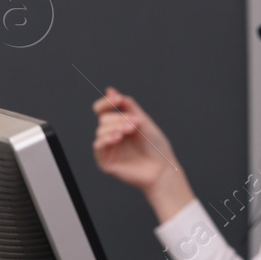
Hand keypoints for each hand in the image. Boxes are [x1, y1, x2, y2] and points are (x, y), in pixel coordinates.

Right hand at [92, 87, 194, 220]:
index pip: (103, 110)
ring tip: (130, 131)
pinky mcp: (106, 161)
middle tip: (135, 124)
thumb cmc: (156, 147)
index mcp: (119, 125)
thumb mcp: (143, 120)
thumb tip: (110, 90)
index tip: (116, 99)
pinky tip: (117, 138)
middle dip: (119, 118)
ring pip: (100, 131)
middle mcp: (112, 136)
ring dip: (115, 128)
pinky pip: (98, 146)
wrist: (162, 168)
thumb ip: (127, 105)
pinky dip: (106, 139)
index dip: (106, 103)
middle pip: (104, 119)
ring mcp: (108, 149)